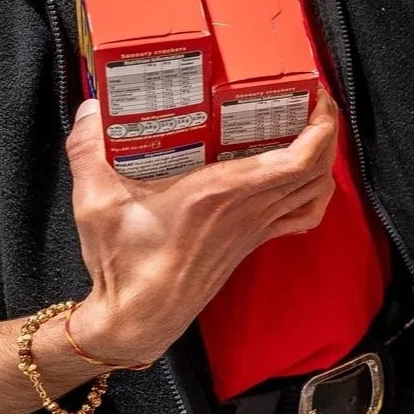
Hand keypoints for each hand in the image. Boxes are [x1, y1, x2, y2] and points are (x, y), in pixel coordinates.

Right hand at [65, 89, 339, 369]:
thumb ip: (87, 149)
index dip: (321, 126)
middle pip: (316, 170)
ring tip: (309, 128)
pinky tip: (299, 177)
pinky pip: (299, 217)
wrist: (137, 319)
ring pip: (314, 193)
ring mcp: (253, 229)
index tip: (317, 94)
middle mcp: (248, 209)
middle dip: (326, 131)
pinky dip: (311, 194)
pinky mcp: (250, 243)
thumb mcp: (95, 202)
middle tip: (313, 98)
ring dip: (323, 160)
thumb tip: (89, 107)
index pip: (297, 161)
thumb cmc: (123, 264)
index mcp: (221, 193)